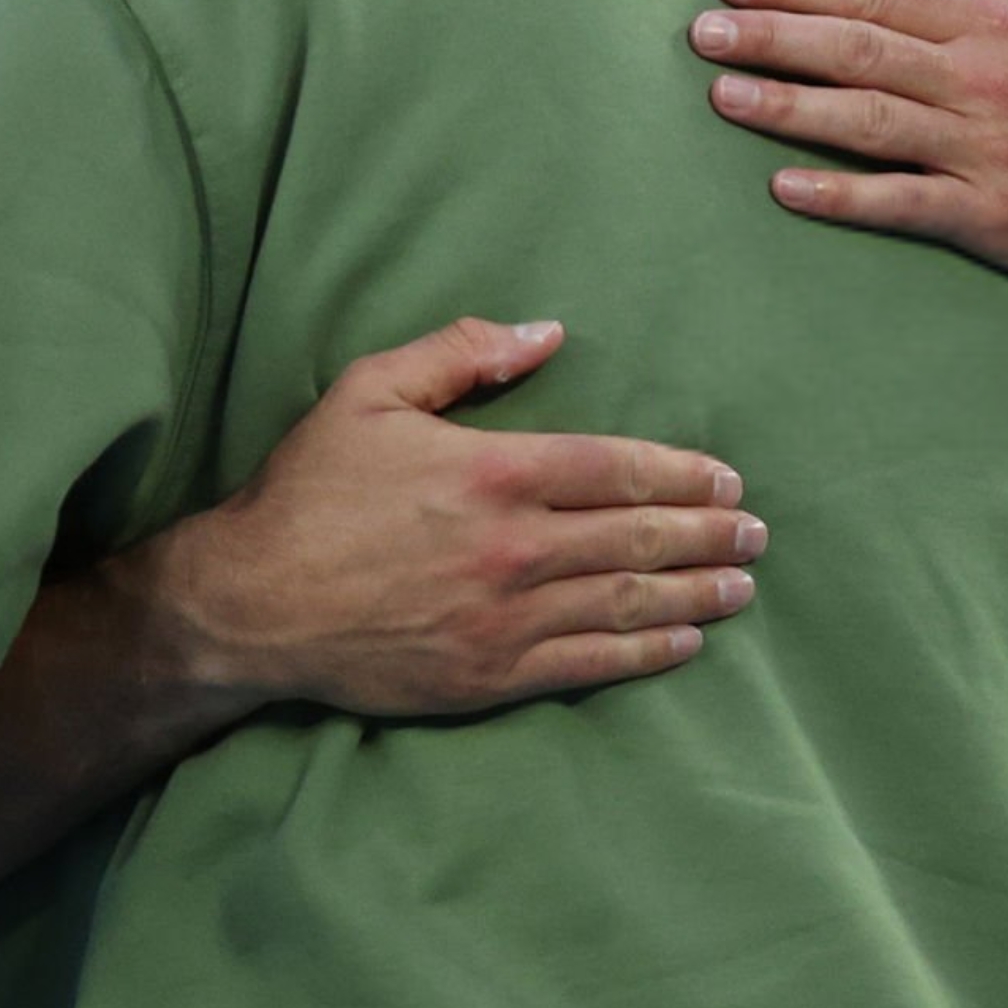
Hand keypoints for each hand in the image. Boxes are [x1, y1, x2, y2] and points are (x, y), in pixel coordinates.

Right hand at [122, 318, 764, 714]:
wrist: (251, 602)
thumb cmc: (307, 490)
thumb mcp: (370, 391)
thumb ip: (461, 353)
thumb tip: (546, 332)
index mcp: (491, 471)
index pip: (614, 468)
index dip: (680, 474)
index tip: (725, 480)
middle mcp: (511, 547)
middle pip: (636, 536)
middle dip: (706, 534)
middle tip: (756, 534)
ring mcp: (503, 618)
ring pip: (623, 602)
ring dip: (693, 593)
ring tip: (740, 585)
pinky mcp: (487, 675)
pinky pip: (587, 664)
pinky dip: (643, 652)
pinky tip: (683, 642)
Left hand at [693, 0, 1007, 288]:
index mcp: (998, 23)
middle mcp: (984, 82)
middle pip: (858, 51)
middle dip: (773, 38)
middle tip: (702, 31)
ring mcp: (985, 152)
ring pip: (868, 123)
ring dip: (789, 107)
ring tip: (722, 95)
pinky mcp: (991, 217)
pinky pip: (903, 203)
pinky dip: (842, 195)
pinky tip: (784, 186)